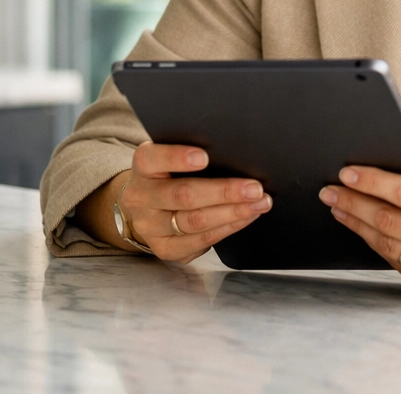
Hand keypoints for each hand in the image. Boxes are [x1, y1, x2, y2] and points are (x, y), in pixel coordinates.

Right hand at [84, 142, 271, 262]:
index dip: (177, 158)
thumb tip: (235, 151)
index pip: (152, 159)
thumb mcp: (169, 157)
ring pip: (195, 222)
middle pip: (183, 195)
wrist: (145, 206)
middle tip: (254, 188)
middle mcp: (141, 198)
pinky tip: (246, 217)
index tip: (204, 157)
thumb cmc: (168, 173)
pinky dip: (228, 228)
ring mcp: (151, 227)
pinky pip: (200, 241)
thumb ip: (189, 151)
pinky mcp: (166, 248)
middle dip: (224, 192)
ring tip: (259, 203)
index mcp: (142, 167)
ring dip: (233, 213)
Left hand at [318, 145, 400, 299]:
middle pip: (388, 220)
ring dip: (356, 224)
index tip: (348, 172)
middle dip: (353, 202)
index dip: (373, 182)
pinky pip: (395, 263)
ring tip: (336, 207)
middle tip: (329, 190)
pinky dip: (374, 244)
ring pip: (385, 244)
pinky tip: (360, 228)